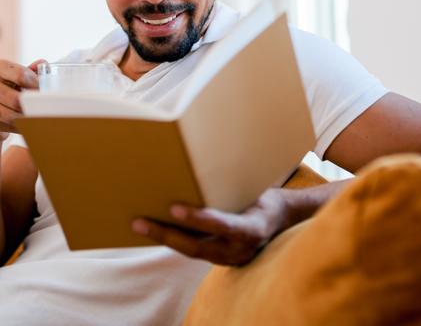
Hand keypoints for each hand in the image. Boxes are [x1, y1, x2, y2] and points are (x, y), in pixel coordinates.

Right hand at [0, 58, 44, 145]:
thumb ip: (31, 71)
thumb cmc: (7, 90)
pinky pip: (5, 126)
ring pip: (10, 115)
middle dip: (32, 106)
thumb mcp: (17, 78)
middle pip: (16, 99)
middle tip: (45, 111)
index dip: (36, 85)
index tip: (46, 93)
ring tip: (40, 120)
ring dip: (27, 120)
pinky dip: (19, 129)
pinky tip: (28, 127)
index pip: (21, 75)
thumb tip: (43, 64)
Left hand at [131, 188, 290, 265]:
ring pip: (190, 250)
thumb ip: (231, 185)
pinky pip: (192, 250)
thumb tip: (201, 160)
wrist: (282, 220)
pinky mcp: (219, 259)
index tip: (174, 208)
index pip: (223, 226)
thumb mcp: (256, 188)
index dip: (199, 219)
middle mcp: (240, 250)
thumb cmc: (264, 196)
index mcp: (253, 229)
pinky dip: (172, 239)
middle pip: (197, 246)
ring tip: (137, 224)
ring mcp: (228, 259)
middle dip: (166, 234)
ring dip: (163, 237)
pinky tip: (152, 228)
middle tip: (139, 222)